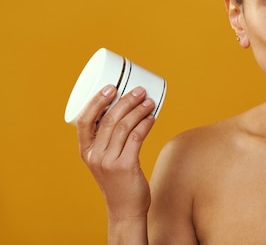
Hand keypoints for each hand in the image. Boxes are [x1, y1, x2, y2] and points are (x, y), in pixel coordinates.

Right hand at [76, 85, 155, 220]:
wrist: (125, 209)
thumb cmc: (118, 182)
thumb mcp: (105, 161)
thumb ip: (109, 141)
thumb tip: (126, 111)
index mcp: (86, 152)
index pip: (84, 121)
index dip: (96, 101)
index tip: (110, 87)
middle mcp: (94, 155)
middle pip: (109, 119)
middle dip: (125, 100)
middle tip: (138, 90)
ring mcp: (109, 161)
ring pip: (124, 126)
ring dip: (138, 110)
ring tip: (149, 101)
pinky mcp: (125, 166)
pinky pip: (136, 137)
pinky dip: (145, 123)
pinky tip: (151, 117)